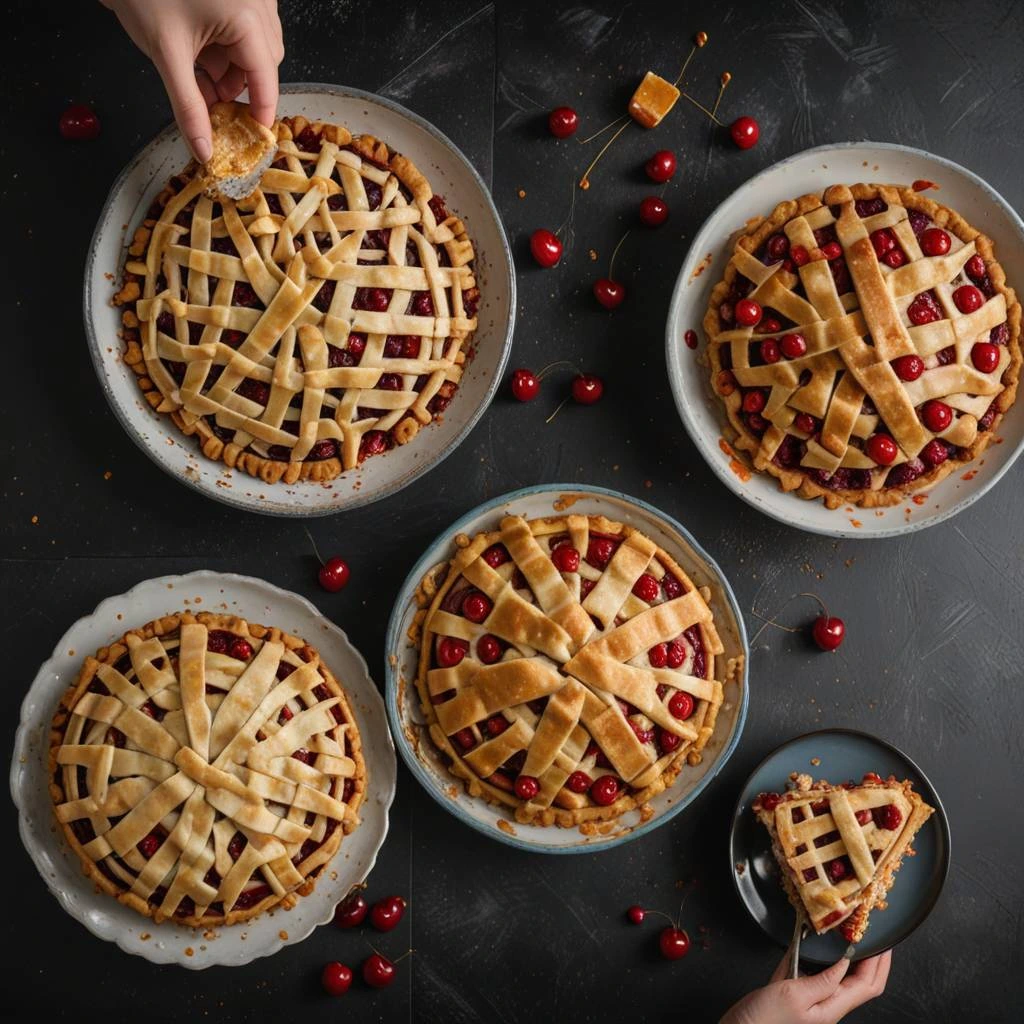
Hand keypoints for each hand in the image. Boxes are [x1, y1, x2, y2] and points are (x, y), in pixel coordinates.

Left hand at [103, 0, 283, 160]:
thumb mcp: (167, 54)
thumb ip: (189, 107)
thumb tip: (204, 148)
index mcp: (246, 17)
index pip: (267, 80)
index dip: (259, 113)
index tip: (249, 137)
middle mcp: (256, 3)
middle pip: (263, 64)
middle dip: (238, 88)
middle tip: (211, 102)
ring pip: (253, 48)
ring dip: (230, 69)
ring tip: (197, 70)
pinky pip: (243, 29)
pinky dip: (224, 48)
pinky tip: (200, 50)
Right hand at [720, 950, 891, 1023]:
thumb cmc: (764, 1020)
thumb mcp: (793, 995)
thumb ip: (822, 980)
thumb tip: (845, 962)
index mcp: (831, 1009)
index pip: (867, 985)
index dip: (879, 963)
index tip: (883, 941)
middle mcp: (827, 1006)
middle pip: (862, 985)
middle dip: (875, 963)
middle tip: (880, 940)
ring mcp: (814, 1001)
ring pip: (844, 980)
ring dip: (855, 960)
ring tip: (856, 939)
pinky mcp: (798, 995)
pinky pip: (820, 976)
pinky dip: (827, 960)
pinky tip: (820, 947)